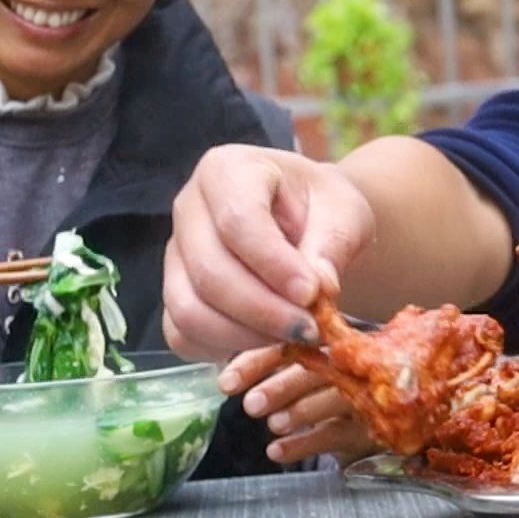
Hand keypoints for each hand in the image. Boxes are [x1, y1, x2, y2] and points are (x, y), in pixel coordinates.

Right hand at [163, 144, 373, 361]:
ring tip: (293, 337)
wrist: (308, 221)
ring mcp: (175, 253)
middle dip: (263, 310)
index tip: (313, 294)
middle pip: (209, 270)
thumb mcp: (344, 212)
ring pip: (188, 308)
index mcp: (227, 169)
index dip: (274, 265)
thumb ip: (332, 245)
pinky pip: (182, 334)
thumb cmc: (323, 208)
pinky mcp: (174, 292)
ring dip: (244, 335)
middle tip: (311, 328)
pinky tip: (265, 344)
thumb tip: (319, 287)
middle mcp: (188, 207)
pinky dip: (222, 349)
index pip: (237, 220)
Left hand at [221, 345, 377, 465]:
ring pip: (332, 398)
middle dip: (280, 386)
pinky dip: (305, 444)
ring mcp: (363, 394)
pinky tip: (277, 451)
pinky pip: (337, 434)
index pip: (290, 343)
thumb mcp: (301, 369)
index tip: (227, 382)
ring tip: (273, 424)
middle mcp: (347, 362)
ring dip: (299, 411)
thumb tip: (225, 373)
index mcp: (325, 340)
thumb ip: (272, 364)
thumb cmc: (326, 387)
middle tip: (251, 405)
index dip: (257, 361)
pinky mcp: (369, 427)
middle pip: (316, 369)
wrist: (377, 413)